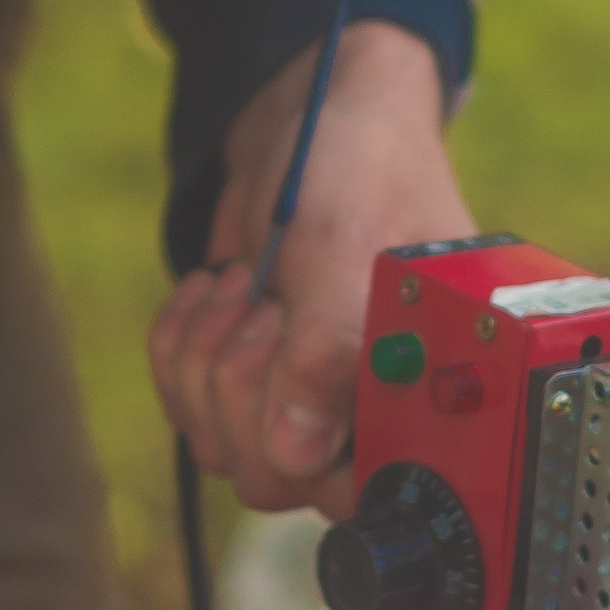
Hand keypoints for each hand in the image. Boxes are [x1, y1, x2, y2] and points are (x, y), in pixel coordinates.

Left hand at [150, 22, 473, 510]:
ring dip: (207, 361)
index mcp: (429, 392)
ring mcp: (310, 401)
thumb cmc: (362, 167)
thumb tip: (298, 454)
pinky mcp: (255, 381)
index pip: (371, 493)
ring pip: (226, 448)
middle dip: (243, 387)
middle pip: (277, 478)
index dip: (314, 454)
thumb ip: (327, 353)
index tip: (291, 364)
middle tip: (266, 305)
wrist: (316, 116)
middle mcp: (375, 411)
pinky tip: (212, 290)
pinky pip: (190, 411)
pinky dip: (181, 349)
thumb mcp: (345, 248)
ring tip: (240, 283)